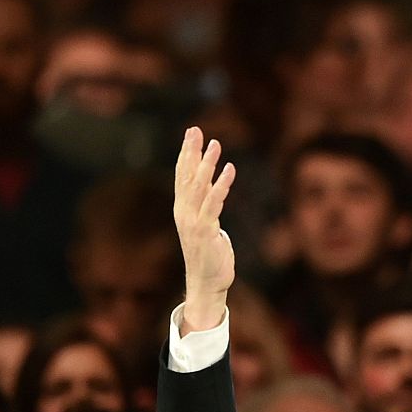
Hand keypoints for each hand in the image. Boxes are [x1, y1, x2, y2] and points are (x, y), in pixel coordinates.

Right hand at [172, 127, 237, 332]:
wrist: (206, 282)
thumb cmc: (209, 255)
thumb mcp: (206, 226)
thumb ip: (206, 207)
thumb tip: (212, 190)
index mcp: (183, 209)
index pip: (182, 176)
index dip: (186, 154)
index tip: (191, 133)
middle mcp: (184, 212)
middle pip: (186, 176)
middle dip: (191, 151)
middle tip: (195, 129)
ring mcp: (193, 221)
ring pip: (198, 187)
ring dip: (206, 164)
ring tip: (215, 144)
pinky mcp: (205, 230)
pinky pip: (214, 203)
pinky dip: (221, 185)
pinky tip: (229, 169)